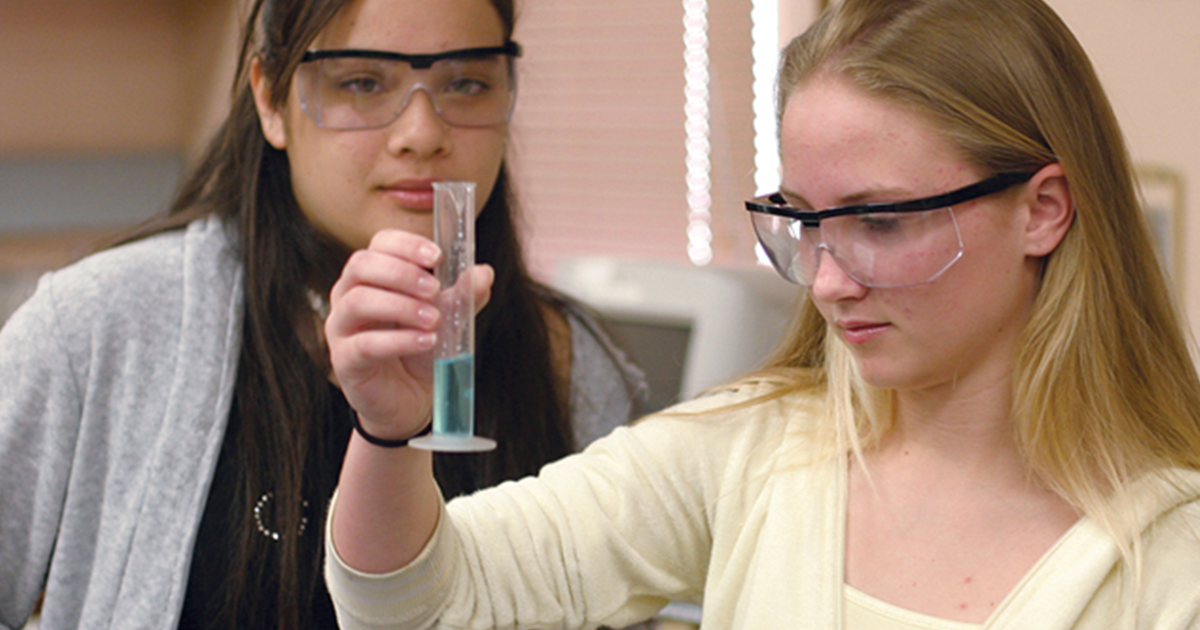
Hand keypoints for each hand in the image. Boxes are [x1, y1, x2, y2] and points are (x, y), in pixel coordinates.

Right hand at [326, 229, 493, 440]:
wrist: (411, 401)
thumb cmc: (421, 351)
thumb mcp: (448, 320)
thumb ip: (463, 296)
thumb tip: (483, 273)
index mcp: (374, 276)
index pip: (381, 243)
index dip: (407, 244)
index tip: (436, 256)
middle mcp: (350, 295)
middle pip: (362, 265)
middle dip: (401, 273)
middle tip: (434, 289)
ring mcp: (342, 327)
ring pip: (358, 301)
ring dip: (401, 305)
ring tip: (433, 319)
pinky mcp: (345, 360)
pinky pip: (364, 344)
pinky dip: (398, 340)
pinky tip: (425, 341)